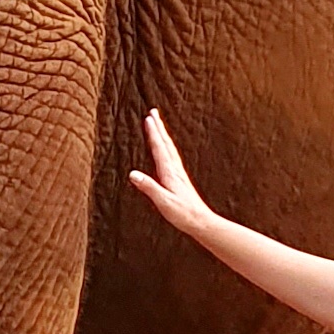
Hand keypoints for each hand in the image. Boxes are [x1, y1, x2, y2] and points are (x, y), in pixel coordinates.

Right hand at [129, 109, 214, 239]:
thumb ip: (149, 187)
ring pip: (169, 148)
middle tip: (153, 112)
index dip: (153, 133)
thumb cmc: (183, 214)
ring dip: (163, 135)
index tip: (148, 118)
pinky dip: (167, 147)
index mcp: (169, 173)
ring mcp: (179, 173)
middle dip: (159, 127)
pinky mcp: (180, 179)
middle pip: (165, 144)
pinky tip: (166, 149)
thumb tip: (133, 174)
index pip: (159, 149)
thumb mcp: (163, 202)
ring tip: (158, 124)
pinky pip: (172, 156)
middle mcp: (175, 170)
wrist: (201, 222)